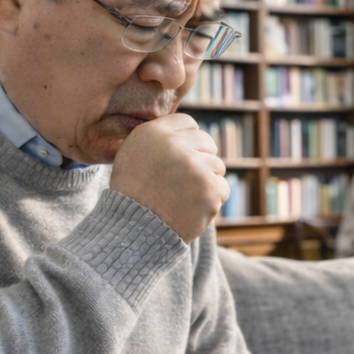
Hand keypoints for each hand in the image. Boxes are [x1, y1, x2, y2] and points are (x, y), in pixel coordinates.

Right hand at [109, 113, 228, 241]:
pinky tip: (191, 207)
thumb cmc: (132, 192)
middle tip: (181, 180)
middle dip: (200, 159)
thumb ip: (159, 136)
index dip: (186, 141)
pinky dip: (211, 199)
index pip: (189, 123)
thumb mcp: (133, 152)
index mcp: (155, 132)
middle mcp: (177, 146)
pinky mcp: (210, 190)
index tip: (177, 158)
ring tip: (183, 195)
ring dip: (206, 180)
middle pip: (207, 143)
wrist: (133, 229)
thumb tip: (188, 129)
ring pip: (217, 166)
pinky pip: (222, 188)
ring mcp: (196, 168)